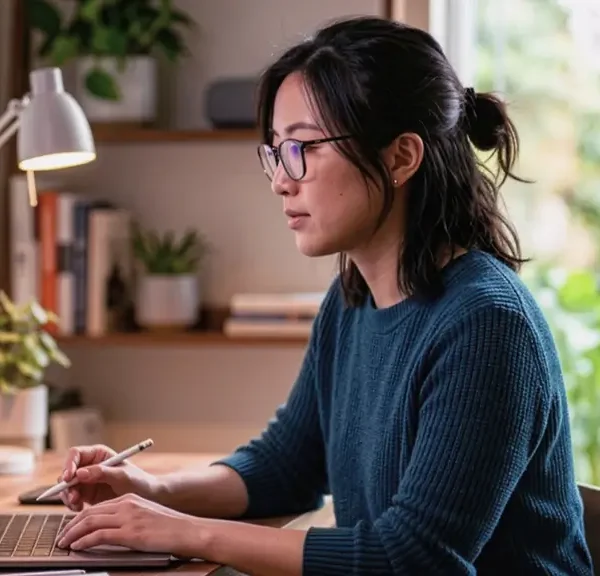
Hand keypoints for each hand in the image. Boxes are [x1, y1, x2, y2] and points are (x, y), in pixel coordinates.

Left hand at [56, 494, 203, 557]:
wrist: (186, 530)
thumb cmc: (169, 526)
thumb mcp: (145, 516)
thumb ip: (128, 518)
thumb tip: (108, 530)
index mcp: (130, 499)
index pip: (98, 506)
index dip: (80, 518)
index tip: (71, 528)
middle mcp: (126, 504)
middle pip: (90, 512)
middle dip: (71, 526)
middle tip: (62, 537)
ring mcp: (128, 518)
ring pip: (90, 522)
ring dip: (73, 534)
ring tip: (65, 544)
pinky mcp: (130, 532)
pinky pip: (99, 535)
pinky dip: (84, 542)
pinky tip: (78, 548)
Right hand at [59, 444, 161, 510]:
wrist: (146, 498)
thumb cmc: (138, 481)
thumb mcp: (122, 476)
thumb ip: (102, 473)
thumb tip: (80, 473)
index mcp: (99, 454)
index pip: (76, 454)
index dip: (69, 464)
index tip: (68, 477)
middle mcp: (90, 465)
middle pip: (67, 471)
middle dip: (66, 485)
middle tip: (73, 497)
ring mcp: (87, 480)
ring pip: (67, 486)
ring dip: (68, 496)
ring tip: (77, 506)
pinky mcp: (87, 494)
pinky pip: (72, 498)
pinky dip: (72, 504)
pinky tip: (80, 509)